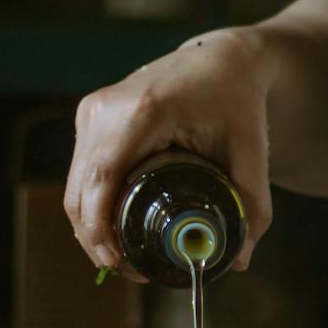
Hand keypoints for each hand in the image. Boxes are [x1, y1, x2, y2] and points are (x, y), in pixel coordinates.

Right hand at [63, 28, 272, 276]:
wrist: (222, 58)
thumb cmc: (237, 100)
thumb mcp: (252, 151)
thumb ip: (252, 205)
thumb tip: (239, 259)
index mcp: (141, 112)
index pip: (102, 180)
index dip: (100, 230)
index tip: (118, 263)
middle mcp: (107, 108)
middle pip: (80, 190)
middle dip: (96, 238)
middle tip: (130, 270)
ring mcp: (93, 110)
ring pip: (75, 184)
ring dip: (90, 225)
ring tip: (124, 257)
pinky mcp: (91, 116)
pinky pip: (81, 172)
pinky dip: (92, 204)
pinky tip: (114, 228)